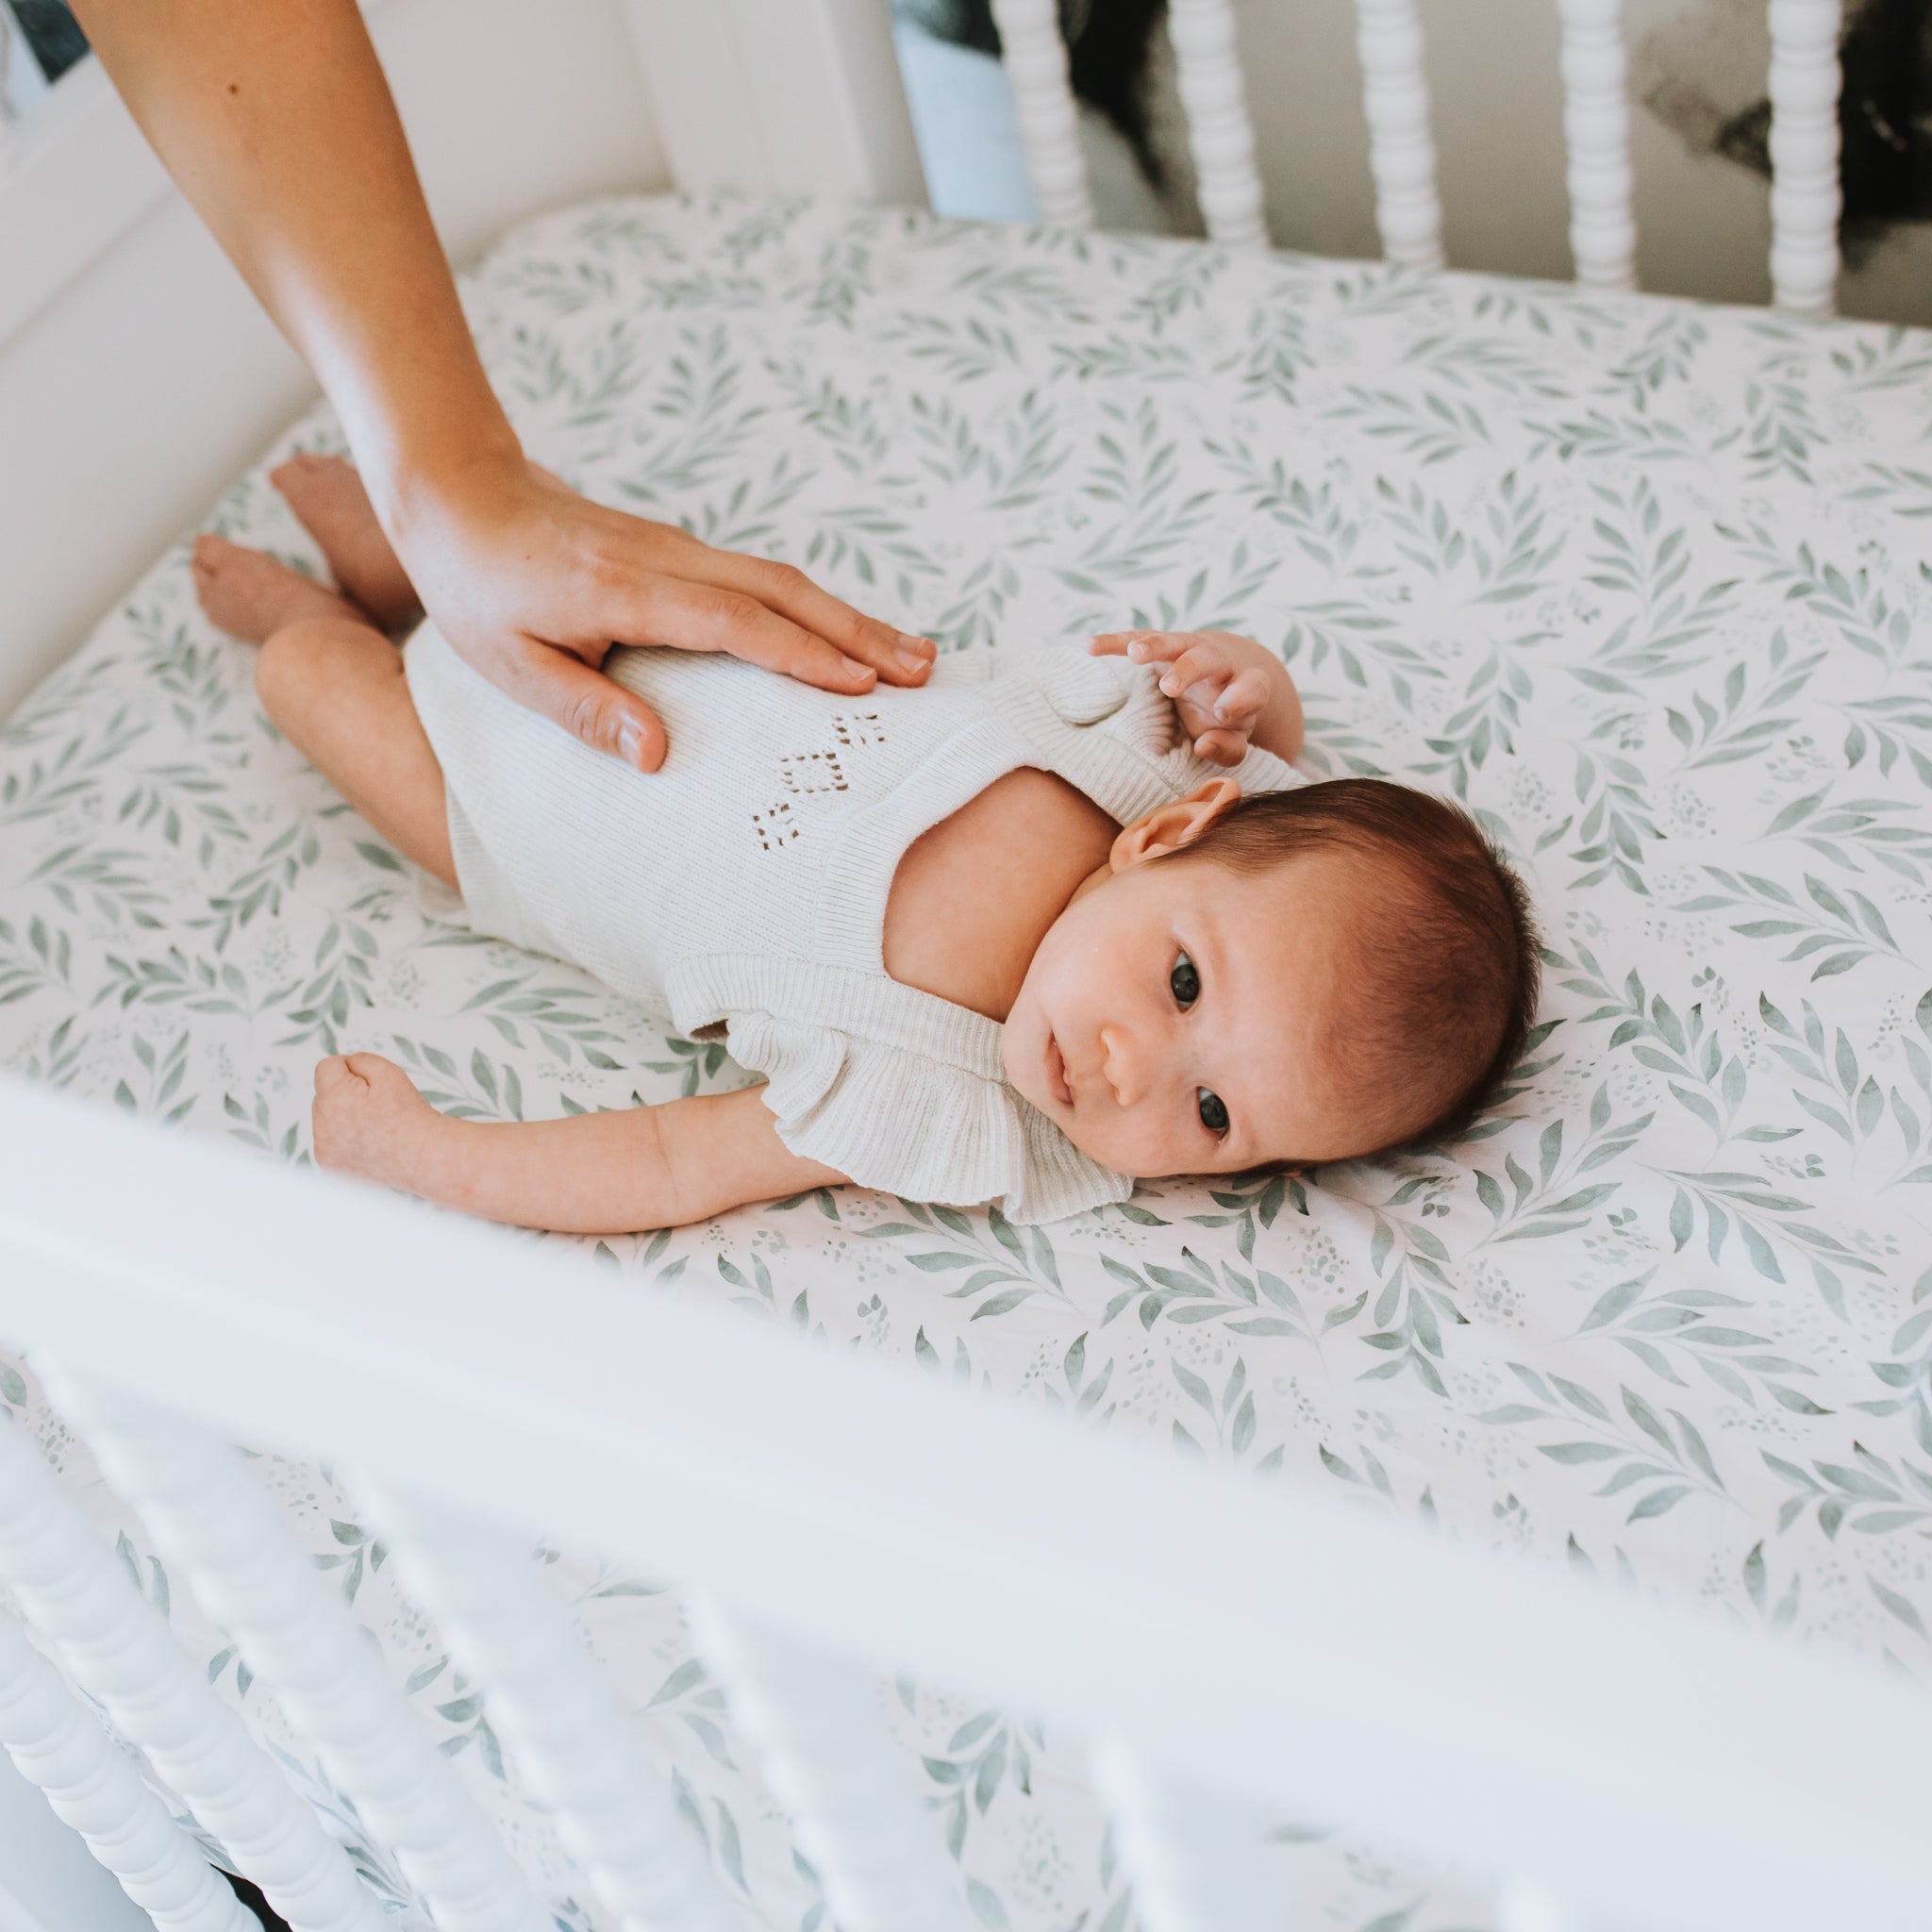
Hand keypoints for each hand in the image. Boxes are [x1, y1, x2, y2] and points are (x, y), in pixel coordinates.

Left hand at [312, 1052, 436, 1186]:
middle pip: (323, 1096)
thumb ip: (360, 1060)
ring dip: (341, 1118)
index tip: (367, 1082)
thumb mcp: (389, 1073)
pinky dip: (343, 1141)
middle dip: (343, 1095)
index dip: (349, 1069)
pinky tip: (366, 1144)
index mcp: (335, 1097)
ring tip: (372, 1127)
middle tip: (374, 1106)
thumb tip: (345, 1065)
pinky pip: (328, 1143)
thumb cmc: (409, 1116)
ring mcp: (324, 1149)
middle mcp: (323, 1125)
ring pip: (324, 1121)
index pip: (325, 1068)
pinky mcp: (329, 1166)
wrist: (422, 1157)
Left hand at [388, 454, 936, 771]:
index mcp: (623, 592)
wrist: (460, 493)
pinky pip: (766, 581)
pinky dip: (819, 609)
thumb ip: (585, 711)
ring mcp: (680, 550)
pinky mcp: (684, 553)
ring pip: (784, 581)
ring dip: (853, 619)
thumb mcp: (511, 666)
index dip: (801, 654)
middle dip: (859, 633)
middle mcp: (666, 561)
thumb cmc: (478, 591)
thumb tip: (657, 757)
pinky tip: (852, 637)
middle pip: (782, 593)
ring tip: (916, 658)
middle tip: (925, 673)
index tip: (862, 686)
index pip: (732, 622)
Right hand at [1090, 630, 1277, 766]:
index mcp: (1246, 685)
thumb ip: (1228, 748)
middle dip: (1189, 669)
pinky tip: (1090, 646)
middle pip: (1208, 659)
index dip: (1240, 699)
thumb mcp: (1236, 738)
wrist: (1228, 675)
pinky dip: (1116, 642)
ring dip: (1154, 646)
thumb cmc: (1229, 717)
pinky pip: (1138, 640)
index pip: (1251, 687)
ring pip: (1174, 642)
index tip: (1223, 712)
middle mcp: (1220, 663)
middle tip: (1169, 687)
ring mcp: (1190, 650)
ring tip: (1135, 654)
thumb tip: (1203, 745)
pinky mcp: (1163, 647)